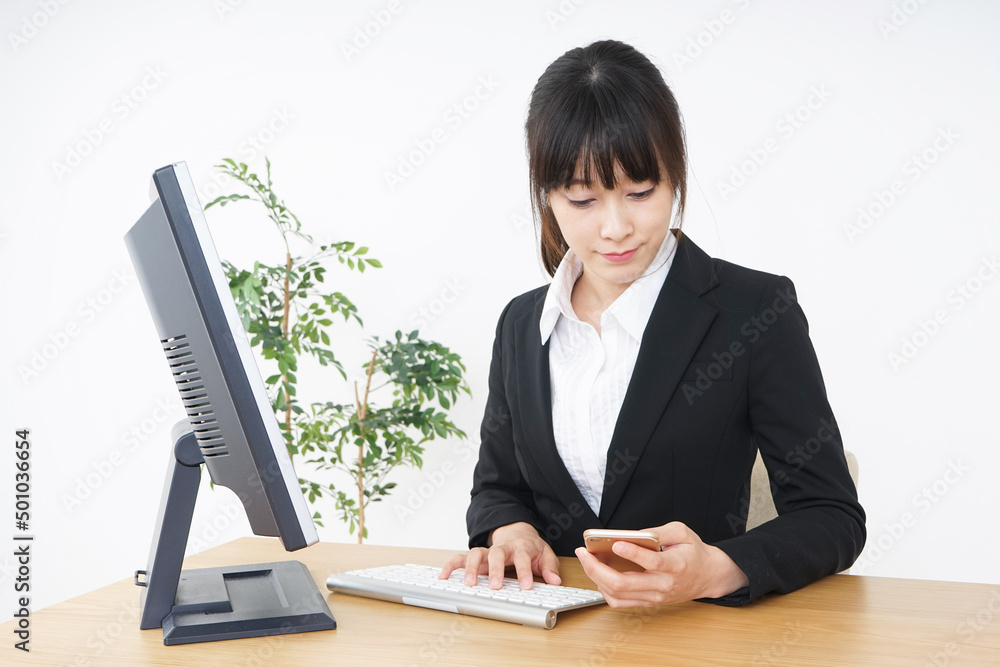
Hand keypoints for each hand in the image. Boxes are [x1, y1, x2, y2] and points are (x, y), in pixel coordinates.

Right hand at [439, 522, 561, 589]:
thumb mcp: (545, 554)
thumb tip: (555, 581)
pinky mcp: (476, 555)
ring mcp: (487, 551)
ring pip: (476, 554)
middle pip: (497, 553)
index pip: (523, 558)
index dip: (524, 571)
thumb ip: (549, 568)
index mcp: (521, 547)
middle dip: (495, 569)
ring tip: (469, 584)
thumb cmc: (530, 547)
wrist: (517, 532)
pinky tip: (443, 576)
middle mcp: (502, 548)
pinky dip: (451, 566)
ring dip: (472, 568)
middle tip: (495, 586)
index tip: (526, 586)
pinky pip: (461, 558)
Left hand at [574, 521, 747, 607]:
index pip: (653, 562)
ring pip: (618, 594)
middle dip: (597, 567)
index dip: (633, 553)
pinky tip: (596, 574)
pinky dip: (604, 589)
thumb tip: (632, 534)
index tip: (616, 543)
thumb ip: (658, 531)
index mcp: (675, 565)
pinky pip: (620, 602)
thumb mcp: (682, 532)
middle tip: (584, 552)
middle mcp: (663, 585)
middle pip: (624, 583)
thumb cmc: (694, 552)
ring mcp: (654, 597)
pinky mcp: (649, 602)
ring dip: (596, 578)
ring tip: (586, 560)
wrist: (708, 576)